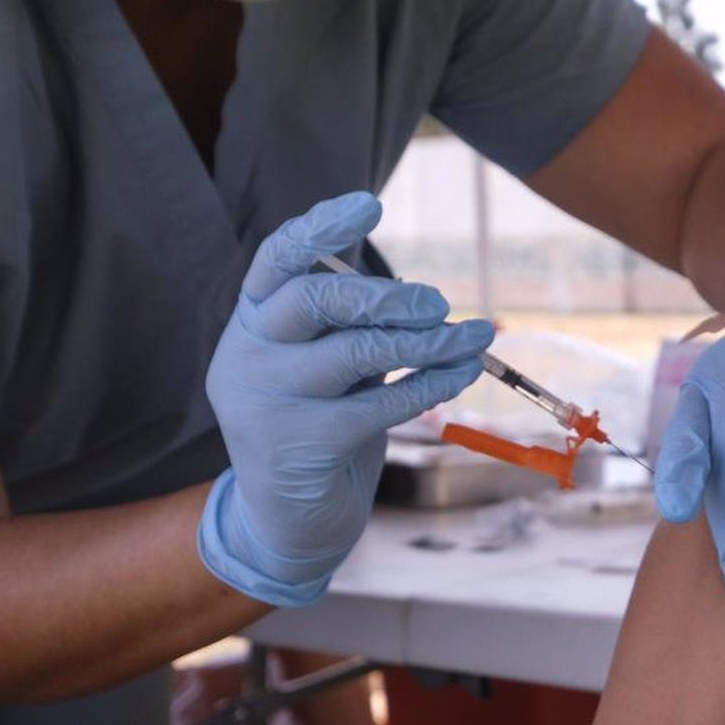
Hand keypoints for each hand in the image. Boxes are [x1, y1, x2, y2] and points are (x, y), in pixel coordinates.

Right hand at [197, 192, 493, 605]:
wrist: (288, 519)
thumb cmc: (317, 421)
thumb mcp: (323, 364)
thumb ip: (350, 324)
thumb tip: (423, 293)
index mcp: (251, 322)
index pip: (275, 260)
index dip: (320, 227)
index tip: (370, 204)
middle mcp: (248, 356)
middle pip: (313, 300)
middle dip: (385, 295)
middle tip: (437, 302)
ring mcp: (268, 403)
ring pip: (357, 352)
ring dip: (428, 340)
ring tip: (475, 336)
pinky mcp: (303, 445)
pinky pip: (380, 402)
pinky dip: (432, 382)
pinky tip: (464, 371)